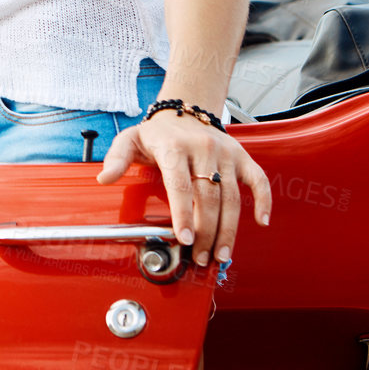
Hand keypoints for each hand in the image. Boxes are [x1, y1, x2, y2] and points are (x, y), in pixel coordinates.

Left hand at [96, 111, 271, 268]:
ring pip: (232, 197)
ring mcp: (225, 153)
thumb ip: (117, 159)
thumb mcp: (130, 140)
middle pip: (208, 198)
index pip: (180, 185)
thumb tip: (105, 178)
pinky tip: (261, 221)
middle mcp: (203, 149)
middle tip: (202, 257)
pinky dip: (263, 200)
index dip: (183, 214)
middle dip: (206, 232)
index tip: (185, 240)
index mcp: (174, 148)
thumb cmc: (157, 134)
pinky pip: (258, 179)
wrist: (184, 111)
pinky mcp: (242, 156)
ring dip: (229, 229)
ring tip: (222, 254)